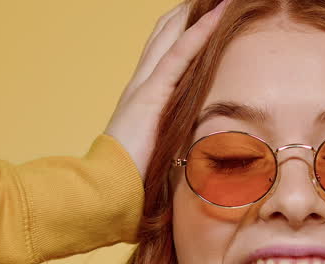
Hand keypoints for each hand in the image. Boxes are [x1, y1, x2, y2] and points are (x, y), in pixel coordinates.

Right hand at [105, 0, 231, 179]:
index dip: (177, 30)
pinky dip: (199, 33)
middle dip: (185, 14)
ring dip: (196, 15)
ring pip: (172, 36)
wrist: (107, 185)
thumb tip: (186, 147)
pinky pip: (179, 55)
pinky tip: (217, 15)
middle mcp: (139, 83)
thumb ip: (166, 139)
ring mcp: (145, 85)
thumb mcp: (152, 151)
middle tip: (208, 0)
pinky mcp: (153, 94)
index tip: (196, 15)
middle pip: (163, 35)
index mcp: (139, 95)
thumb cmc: (128, 176)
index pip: (159, 51)